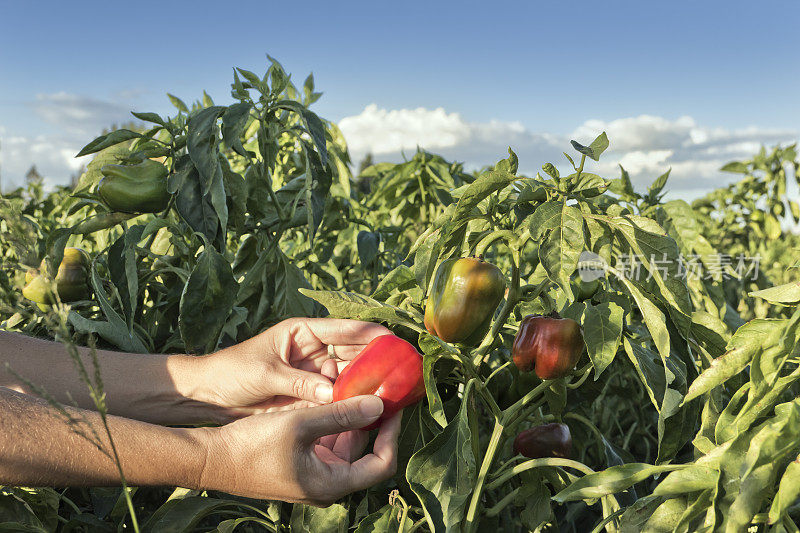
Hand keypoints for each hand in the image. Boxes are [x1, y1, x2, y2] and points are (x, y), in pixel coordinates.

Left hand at [196, 319, 390, 421]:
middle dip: (377, 358)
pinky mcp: (311, 395)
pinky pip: (338, 396)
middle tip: (403, 369)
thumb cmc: (232, 373)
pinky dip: (353, 401)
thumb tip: (333, 394)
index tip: (395, 339)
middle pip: (354, 351)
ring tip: (393, 390)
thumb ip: (299, 384)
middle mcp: (314, 350)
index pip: (344, 328)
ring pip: (350, 375)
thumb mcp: (266, 374)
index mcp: (303, 331)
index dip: (371, 332)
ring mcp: (314, 373)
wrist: (210, 397)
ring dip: (369, 382)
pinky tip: (371, 407)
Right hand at [197, 395, 400, 505]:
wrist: (211, 459)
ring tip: (355, 387)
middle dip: (371, 421)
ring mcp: (313, 476)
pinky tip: (329, 396)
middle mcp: (326, 484)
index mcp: (331, 484)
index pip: (381, 464)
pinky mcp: (301, 465)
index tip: (393, 406)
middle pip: (365, 453)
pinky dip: (332, 422)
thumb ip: (341, 414)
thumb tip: (379, 404)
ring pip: (345, 445)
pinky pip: (326, 444)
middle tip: (378, 391)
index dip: (392, 435)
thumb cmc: (253, 445)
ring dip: (350, 418)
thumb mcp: (300, 424)